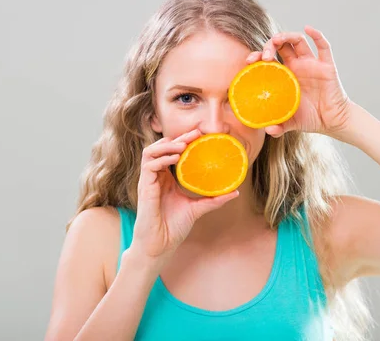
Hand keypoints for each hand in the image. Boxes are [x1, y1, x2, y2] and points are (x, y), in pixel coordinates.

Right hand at [131, 129, 238, 265]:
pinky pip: (149, 165)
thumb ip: (213, 199)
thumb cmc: (173, 228)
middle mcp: (156, 177)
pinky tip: (176, 158)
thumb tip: (235, 192)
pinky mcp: (145, 188)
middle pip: (161, 148)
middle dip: (177, 138)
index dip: (183, 141)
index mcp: (166, 179)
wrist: (160, 246)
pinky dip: (162, 158)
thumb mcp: (197, 209)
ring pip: (150, 152)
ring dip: (166, 145)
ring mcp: (148, 182)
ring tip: (183, 145)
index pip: (171, 153)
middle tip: (195, 133)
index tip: (199, 135)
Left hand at [245, 25, 351, 137]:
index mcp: (285, 76)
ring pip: (298, 41)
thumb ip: (278, 127)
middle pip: (281, 46)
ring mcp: (312, 63)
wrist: (332, 121)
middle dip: (270, 45)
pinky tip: (308, 28)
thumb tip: (268, 130)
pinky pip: (324, 46)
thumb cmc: (310, 118)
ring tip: (277, 40)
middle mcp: (297, 66)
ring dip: (286, 36)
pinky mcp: (326, 65)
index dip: (258, 55)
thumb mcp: (290, 123)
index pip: (269, 58)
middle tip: (264, 57)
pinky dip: (317, 35)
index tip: (249, 61)